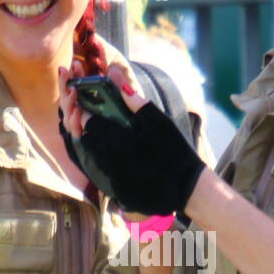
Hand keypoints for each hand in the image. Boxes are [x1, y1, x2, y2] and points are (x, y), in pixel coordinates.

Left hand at [58, 62, 204, 214]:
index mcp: (116, 141)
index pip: (88, 124)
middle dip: (92, 132)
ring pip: (96, 159)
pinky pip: (108, 175)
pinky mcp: (120, 191)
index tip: (92, 108)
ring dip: (100, 148)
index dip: (87, 114)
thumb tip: (119, 82)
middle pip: (88, 142)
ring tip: (116, 141)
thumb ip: (136, 102)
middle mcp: (109, 161)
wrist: (187, 187)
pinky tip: (127, 161)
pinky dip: (113, 165)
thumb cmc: (174, 151)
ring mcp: (113, 179)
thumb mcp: (159, 122)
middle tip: (104, 124)